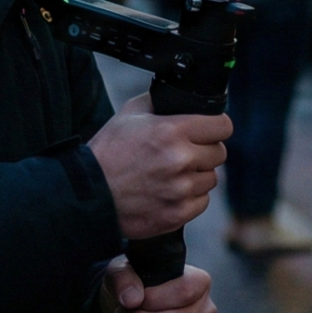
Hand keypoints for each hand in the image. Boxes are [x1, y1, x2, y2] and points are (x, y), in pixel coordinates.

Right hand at [87, 94, 231, 238]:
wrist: (89, 196)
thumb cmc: (108, 153)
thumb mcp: (129, 114)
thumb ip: (160, 102)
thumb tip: (184, 98)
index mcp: (172, 131)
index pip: (222, 126)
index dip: (215, 127)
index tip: (208, 131)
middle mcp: (180, 160)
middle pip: (219, 153)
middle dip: (204, 151)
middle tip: (184, 153)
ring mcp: (180, 189)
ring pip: (211, 178)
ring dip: (197, 175)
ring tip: (172, 174)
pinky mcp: (178, 214)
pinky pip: (202, 202)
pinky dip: (189, 197)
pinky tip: (169, 192)